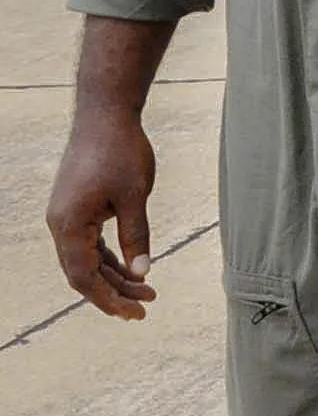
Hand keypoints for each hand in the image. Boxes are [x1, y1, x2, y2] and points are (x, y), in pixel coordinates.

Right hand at [46, 109, 157, 318]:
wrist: (105, 115)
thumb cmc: (121, 151)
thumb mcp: (135, 196)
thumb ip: (137, 235)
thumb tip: (142, 272)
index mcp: (69, 225)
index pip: (83, 276)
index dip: (108, 298)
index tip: (134, 312)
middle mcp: (61, 225)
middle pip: (84, 272)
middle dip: (114, 292)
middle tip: (146, 307)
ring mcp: (67, 217)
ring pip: (88, 259)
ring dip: (115, 276)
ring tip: (147, 291)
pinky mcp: (77, 209)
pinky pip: (91, 243)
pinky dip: (110, 257)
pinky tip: (133, 269)